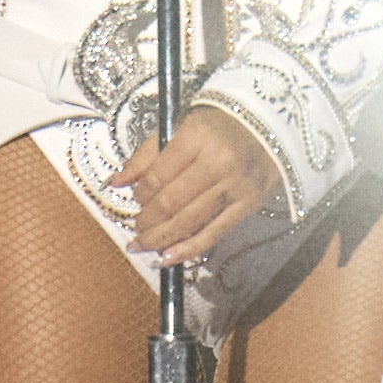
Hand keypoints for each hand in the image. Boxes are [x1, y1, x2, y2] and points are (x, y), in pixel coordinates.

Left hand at [108, 106, 281, 268]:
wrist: (268, 124)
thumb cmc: (217, 125)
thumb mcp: (180, 127)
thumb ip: (146, 155)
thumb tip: (115, 183)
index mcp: (198, 136)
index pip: (159, 174)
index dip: (141, 193)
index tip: (136, 198)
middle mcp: (218, 161)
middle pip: (172, 201)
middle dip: (148, 221)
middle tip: (136, 228)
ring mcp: (235, 186)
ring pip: (190, 221)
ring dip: (160, 238)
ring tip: (142, 245)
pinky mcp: (248, 205)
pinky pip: (214, 233)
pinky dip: (188, 249)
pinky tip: (166, 258)